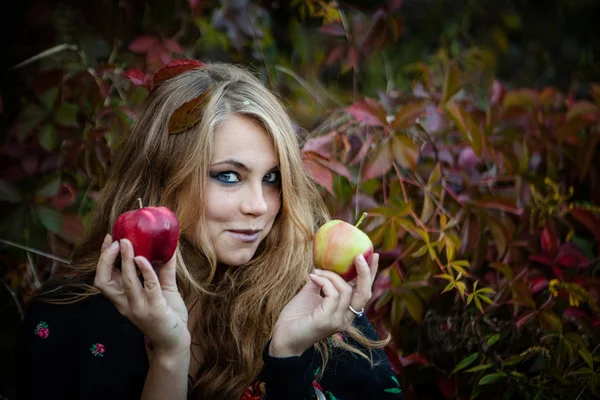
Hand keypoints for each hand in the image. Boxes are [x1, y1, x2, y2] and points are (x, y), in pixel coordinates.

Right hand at [94, 234, 190, 354]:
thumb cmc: (168, 315)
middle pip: (104, 281)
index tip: (109, 238)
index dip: (104, 258)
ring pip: (126, 282)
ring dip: (125, 260)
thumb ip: (163, 270)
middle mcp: (125, 304)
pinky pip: (149, 287)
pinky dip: (146, 271)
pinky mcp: (154, 310)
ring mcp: (139, 307)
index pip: (104, 277)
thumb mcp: (163, 289)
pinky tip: (144, 259)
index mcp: (123, 299)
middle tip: (116, 240)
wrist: (175, 342)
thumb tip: (167, 247)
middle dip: (106, 259)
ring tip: (126, 243)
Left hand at [269, 253, 378, 356]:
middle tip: (359, 256)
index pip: (364, 292)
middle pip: (365, 293)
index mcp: (345, 312)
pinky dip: (323, 281)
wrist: (283, 337)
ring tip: (317, 271)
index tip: (374, 255)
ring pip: (345, 290)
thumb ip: (321, 282)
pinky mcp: (327, 320)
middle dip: (365, 272)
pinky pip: (332, 294)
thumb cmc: (296, 317)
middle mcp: (346, 318)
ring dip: (331, 275)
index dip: (371, 274)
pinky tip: (312, 277)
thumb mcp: (311, 294)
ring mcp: (338, 321)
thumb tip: (322, 264)